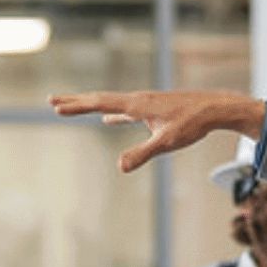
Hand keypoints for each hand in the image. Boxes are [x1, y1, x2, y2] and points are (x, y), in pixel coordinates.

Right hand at [49, 90, 265, 172]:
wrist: (214, 108)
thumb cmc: (193, 123)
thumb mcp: (166, 142)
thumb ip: (142, 154)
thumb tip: (120, 166)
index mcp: (136, 105)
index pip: (100, 104)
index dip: (77, 106)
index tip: (57, 107)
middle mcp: (137, 99)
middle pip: (99, 99)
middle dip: (75, 101)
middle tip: (51, 100)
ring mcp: (144, 103)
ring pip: (110, 103)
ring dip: (90, 105)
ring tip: (74, 106)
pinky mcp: (152, 108)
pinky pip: (124, 111)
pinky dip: (112, 114)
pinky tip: (108, 121)